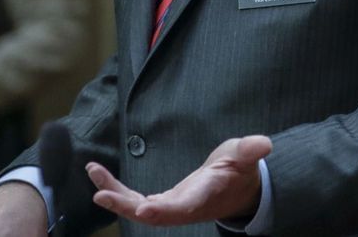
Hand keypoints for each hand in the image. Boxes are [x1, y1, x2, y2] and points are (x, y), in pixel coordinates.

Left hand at [88, 135, 271, 225]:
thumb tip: (264, 144)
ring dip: (114, 195)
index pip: (183, 207)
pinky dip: (116, 189)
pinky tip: (98, 175)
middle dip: (126, 206)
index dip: (163, 209)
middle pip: (153, 213)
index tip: (144, 208)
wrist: (238, 191)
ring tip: (94, 173)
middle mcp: (184, 207)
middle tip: (102, 196)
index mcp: (204, 196)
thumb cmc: (240, 170)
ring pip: (138, 207)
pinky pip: (134, 199)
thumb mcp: (246, 156)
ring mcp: (171, 207)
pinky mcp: (162, 202)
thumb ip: (250, 151)